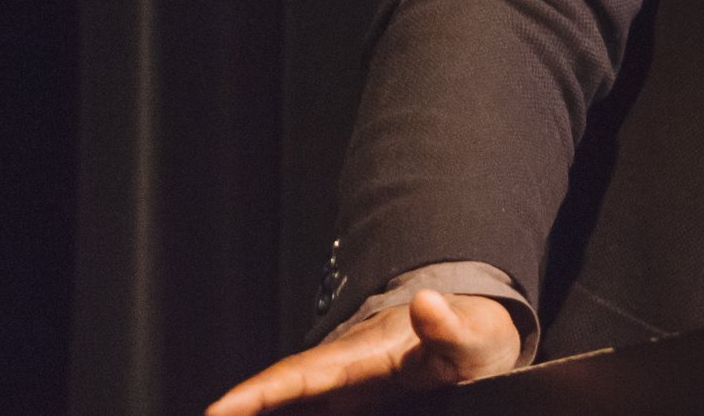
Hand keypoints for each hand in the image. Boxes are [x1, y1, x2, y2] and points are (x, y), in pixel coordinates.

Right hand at [207, 289, 519, 415]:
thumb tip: (427, 300)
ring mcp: (346, 388)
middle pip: (281, 392)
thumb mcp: (472, 335)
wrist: (483, 336)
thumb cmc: (475, 335)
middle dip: (241, 409)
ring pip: (290, 405)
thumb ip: (449, 325)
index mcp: (364, 355)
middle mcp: (345, 370)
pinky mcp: (356, 403)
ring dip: (258, 414)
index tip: (220, 409)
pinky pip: (311, 413)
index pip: (301, 374)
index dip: (259, 393)